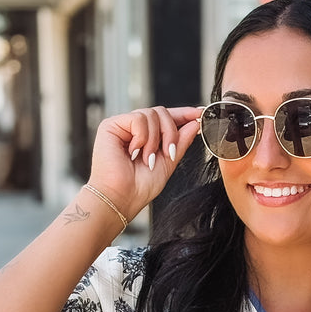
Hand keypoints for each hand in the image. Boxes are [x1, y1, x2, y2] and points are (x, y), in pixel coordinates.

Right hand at [87, 105, 203, 225]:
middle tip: (169, 153)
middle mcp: (133, 129)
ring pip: (152, 114)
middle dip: (170, 133)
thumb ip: (181, 142)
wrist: (122, 199)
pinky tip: (134, 152)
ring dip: (154, 140)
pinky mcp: (111, 125)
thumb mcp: (168, 163)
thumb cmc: (140, 188)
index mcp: (146, 138)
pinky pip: (138, 118)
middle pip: (161, 112)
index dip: (183, 114)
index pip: (166, 118)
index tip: (199, 114)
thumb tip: (194, 123)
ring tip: (147, 159)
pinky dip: (142, 137)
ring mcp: (122, 126)